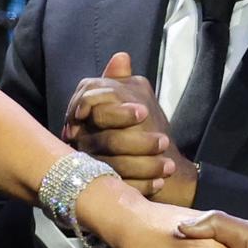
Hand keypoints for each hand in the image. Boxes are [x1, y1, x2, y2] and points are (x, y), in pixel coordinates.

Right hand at [62, 51, 192, 204]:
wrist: (144, 162)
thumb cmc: (134, 125)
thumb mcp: (130, 97)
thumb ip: (120, 80)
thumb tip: (121, 57)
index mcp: (82, 118)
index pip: (90, 111)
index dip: (116, 112)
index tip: (144, 111)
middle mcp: (79, 143)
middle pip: (105, 142)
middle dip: (137, 142)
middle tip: (164, 141)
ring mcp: (87, 168)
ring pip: (113, 168)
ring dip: (144, 166)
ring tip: (169, 166)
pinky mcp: (99, 190)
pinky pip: (120, 190)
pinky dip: (142, 185)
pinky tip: (160, 182)